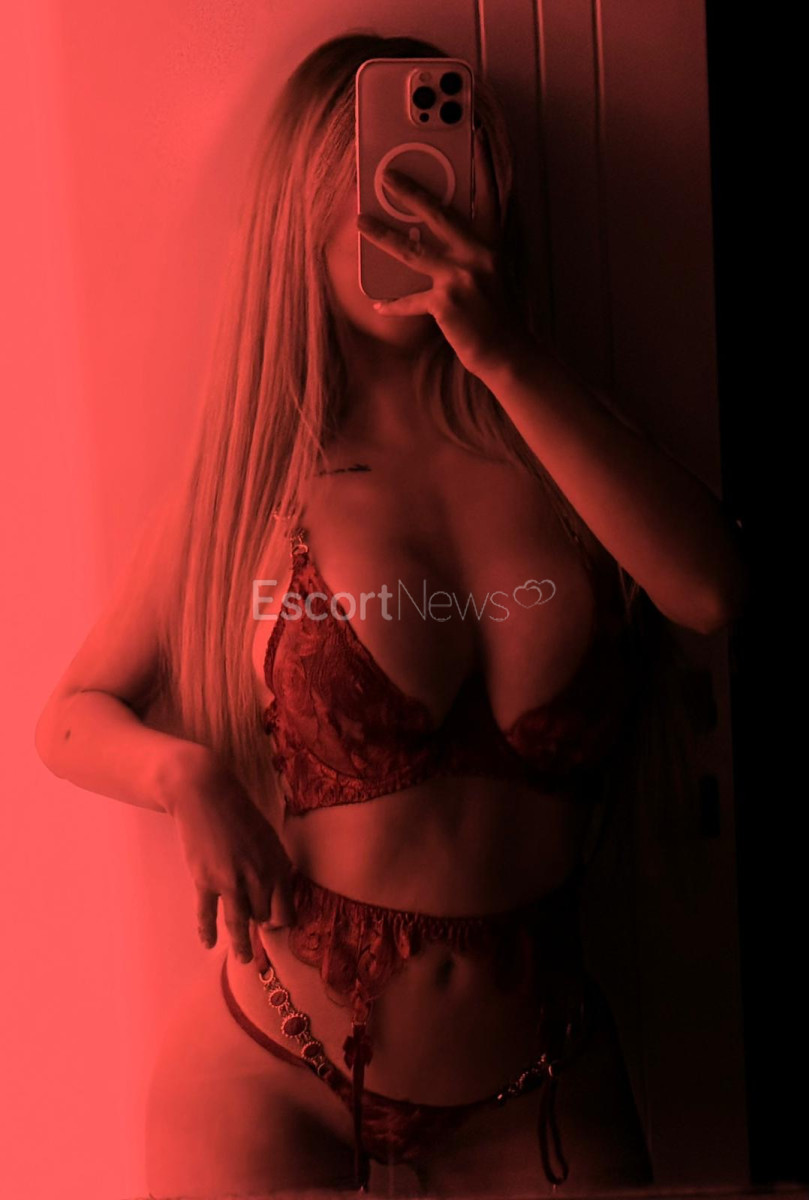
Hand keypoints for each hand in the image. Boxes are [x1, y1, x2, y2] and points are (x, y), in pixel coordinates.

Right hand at [164, 747, 294, 962]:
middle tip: (259, 949)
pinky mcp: (205, 880)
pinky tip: (209, 944)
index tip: (275, 930)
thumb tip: (279, 891)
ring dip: (242, 945)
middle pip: (262, 917)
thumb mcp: (267, 836)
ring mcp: (231, 880)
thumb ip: (274, 864)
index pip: (285, 907)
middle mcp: (258, 876)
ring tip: (244, 961)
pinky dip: (207, 931)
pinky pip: (208, 914)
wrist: (205, 793)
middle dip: (260, 931)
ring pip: (239, 923)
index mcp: (276, 864)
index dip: (281, 922)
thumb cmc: (238, 813)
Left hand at [356, 128, 535, 377]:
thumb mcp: (490, 273)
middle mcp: (478, 255)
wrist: (506, 352)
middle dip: (410, 191)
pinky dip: (394, 303)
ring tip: (361, 222)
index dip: (483, 164)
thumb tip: (430, 235)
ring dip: (383, 235)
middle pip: (438, 213)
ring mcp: (461, 278)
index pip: (488, 196)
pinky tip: (378, 303)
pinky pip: (411, 300)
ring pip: (413, 250)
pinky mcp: (445, 303)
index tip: (476, 134)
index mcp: (491, 244)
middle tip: (386, 174)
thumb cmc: (495, 313)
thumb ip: (467, 251)